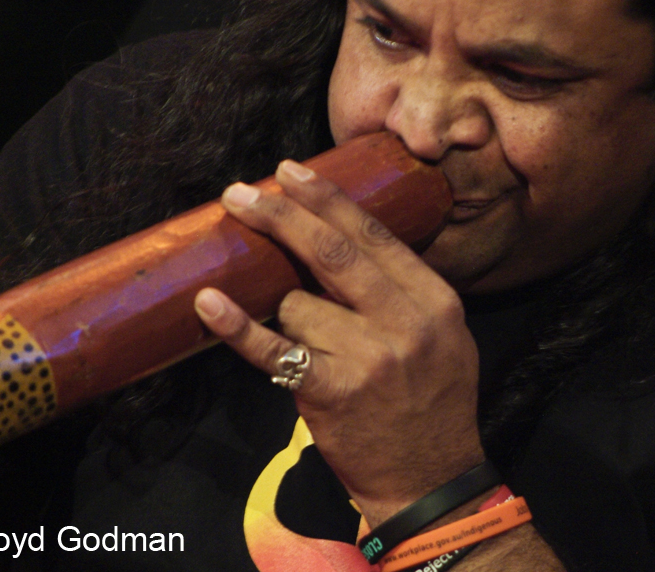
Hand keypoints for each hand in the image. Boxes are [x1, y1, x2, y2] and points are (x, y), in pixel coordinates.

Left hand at [194, 159, 485, 525]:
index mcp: (434, 301)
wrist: (431, 480)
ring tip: (305, 340)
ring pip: (296, 303)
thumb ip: (403, 289)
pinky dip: (237, 326)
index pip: (374, 236)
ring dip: (284, 311)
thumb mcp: (444, 336)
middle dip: (280, 215)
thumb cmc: (433, 404)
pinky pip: (273, 350)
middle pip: (332, 253)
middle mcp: (404, 322)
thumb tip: (342, 239)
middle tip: (239, 194)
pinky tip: (210, 302)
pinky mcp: (330, 392)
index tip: (291, 172)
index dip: (327, 200)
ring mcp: (367, 357)